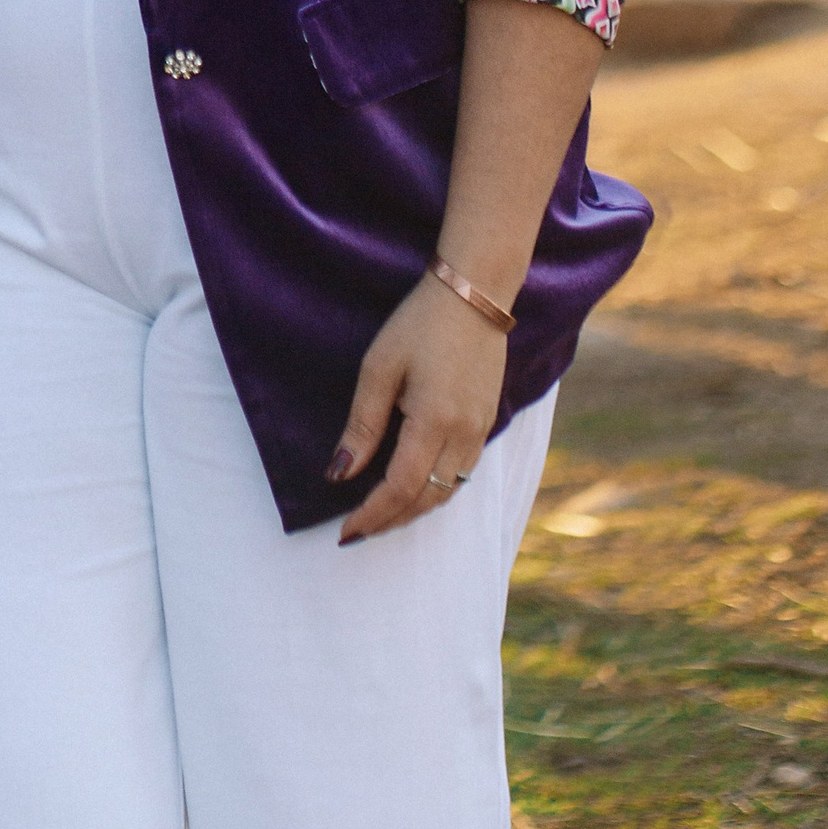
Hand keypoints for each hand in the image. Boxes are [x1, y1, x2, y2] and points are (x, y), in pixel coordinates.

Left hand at [329, 273, 507, 542]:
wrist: (474, 296)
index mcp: (434, 422)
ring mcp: (480, 431)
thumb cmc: (419, 325)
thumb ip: (362, 425)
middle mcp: (464, 436)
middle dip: (390, 521)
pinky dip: (434, 491)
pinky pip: (462, 475)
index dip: (371, 515)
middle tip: (357, 532)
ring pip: (447, 492)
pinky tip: (413, 489)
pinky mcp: (487, 423)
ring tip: (380, 517)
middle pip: (425, 499)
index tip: (344, 532)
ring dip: (413, 511)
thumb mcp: (379, 368)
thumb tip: (339, 473)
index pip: (399, 488)